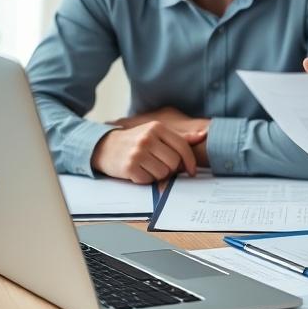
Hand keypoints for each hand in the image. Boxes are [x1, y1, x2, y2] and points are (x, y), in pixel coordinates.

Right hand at [91, 120, 205, 183]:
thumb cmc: (135, 140)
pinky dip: (146, 179)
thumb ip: (179, 136)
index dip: (190, 161)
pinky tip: (139, 171)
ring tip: (148, 167)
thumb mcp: (156, 133)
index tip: (191, 170)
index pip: (182, 146)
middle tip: (161, 166)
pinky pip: (148, 180)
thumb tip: (203, 135)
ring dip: (158, 175)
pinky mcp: (129, 167)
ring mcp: (137, 152)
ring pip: (163, 173)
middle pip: (174, 162)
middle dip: (171, 169)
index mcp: (157, 128)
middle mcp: (147, 138)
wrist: (104, 146)